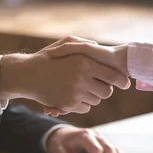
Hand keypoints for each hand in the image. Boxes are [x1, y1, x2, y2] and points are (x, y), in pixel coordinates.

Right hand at [0, 38, 130, 113]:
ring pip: (96, 100)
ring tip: (82, 88)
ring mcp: (75, 93)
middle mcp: (82, 78)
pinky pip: (85, 107)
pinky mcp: (68, 104)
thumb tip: (99, 48)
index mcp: (85, 63)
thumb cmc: (48, 58)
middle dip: (105, 90)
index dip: (121, 81)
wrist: (27, 74)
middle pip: (107, 92)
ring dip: (92, 96)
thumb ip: (85, 44)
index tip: (125, 83)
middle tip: (100, 86)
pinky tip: (74, 95)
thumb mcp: (66, 44)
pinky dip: (82, 104)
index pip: (113, 76)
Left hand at [46, 126, 128, 152]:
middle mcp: (96, 136)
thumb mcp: (58, 151)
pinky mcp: (105, 144)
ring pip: (116, 149)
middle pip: (109, 149)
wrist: (63, 134)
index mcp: (84, 136)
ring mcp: (102, 139)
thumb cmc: (60, 144)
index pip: (96, 149)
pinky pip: (117, 151)